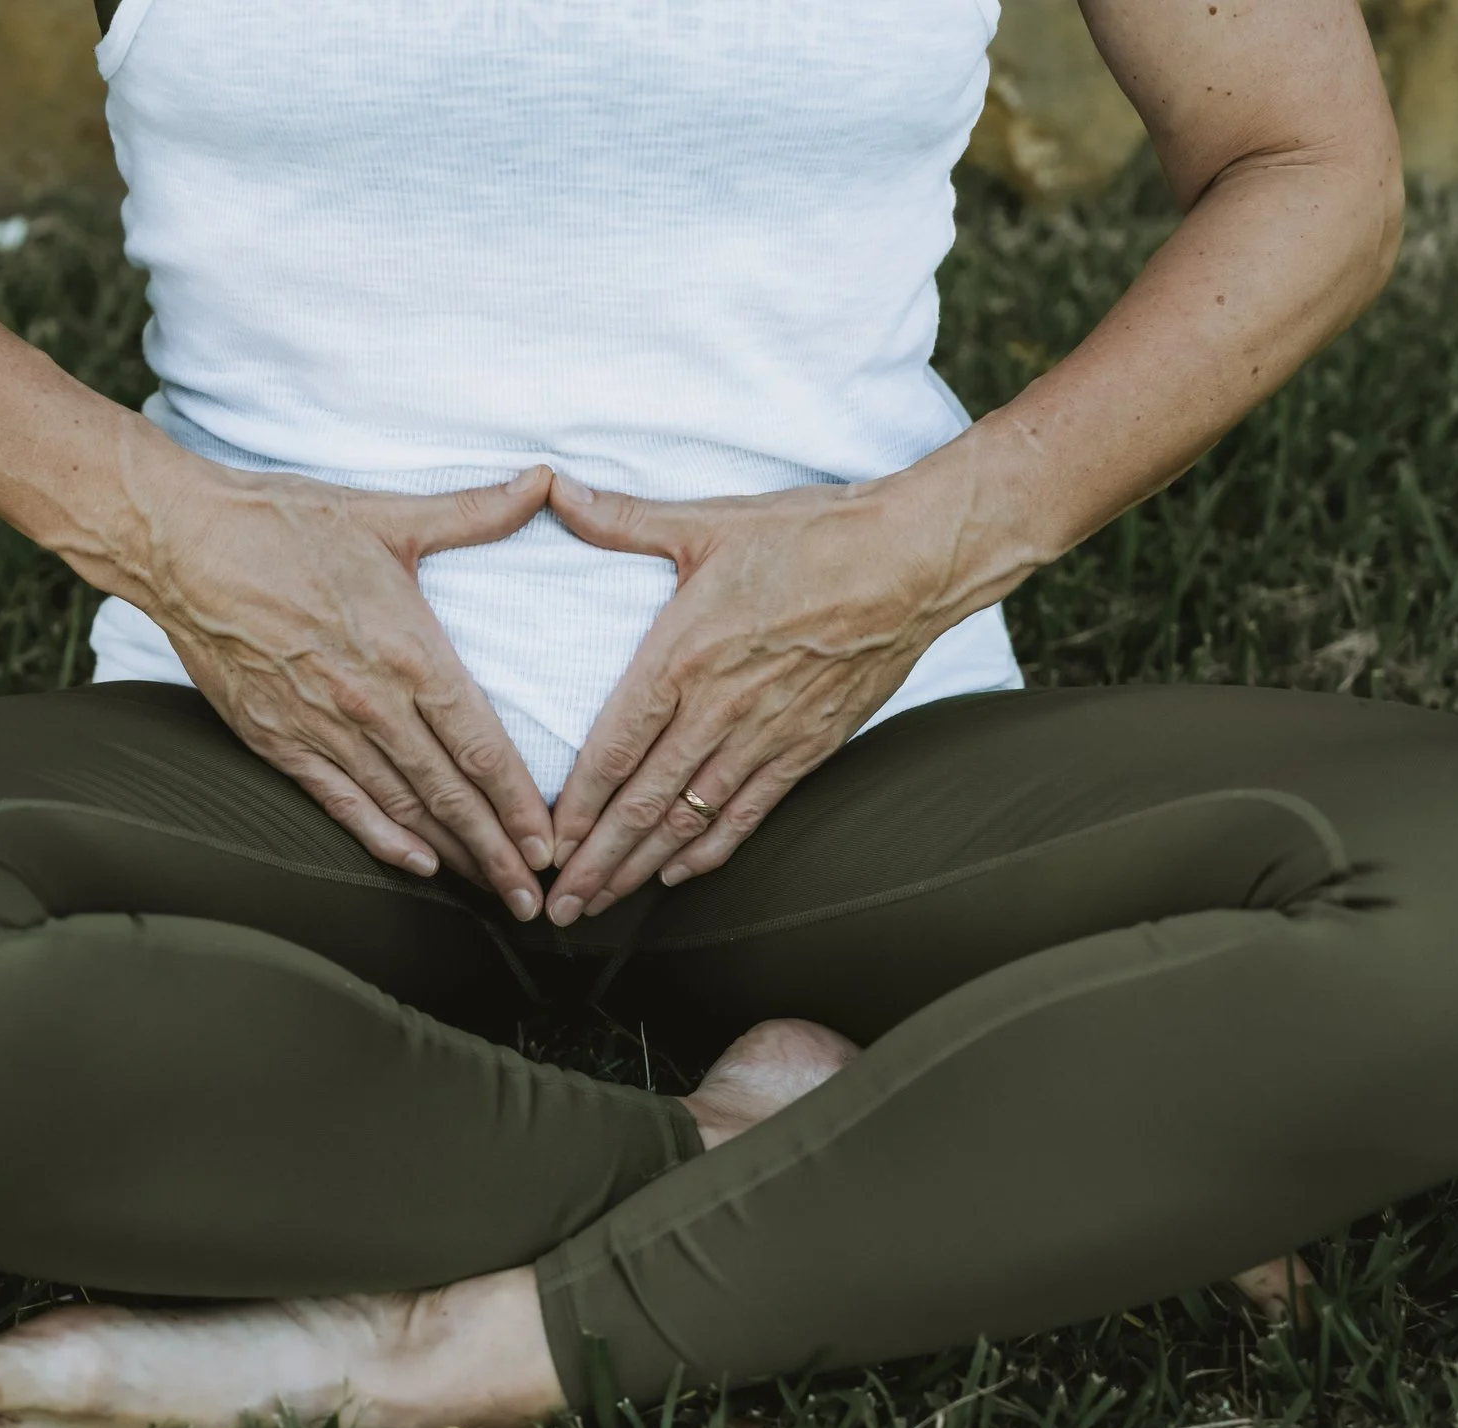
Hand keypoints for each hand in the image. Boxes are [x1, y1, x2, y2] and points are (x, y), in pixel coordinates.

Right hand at [136, 455, 557, 917]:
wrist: (182, 543)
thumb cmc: (285, 523)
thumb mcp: (388, 515)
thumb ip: (474, 513)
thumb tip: (543, 482)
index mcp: (409, 649)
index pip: (480, 744)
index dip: (519, 802)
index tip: (552, 844)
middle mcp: (370, 700)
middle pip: (449, 792)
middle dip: (498, 851)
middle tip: (535, 899)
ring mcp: (321, 727)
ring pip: (402, 807)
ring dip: (452, 854)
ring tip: (492, 891)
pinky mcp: (278, 740)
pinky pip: (341, 802)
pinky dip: (382, 838)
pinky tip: (418, 864)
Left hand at [540, 467, 1029, 925]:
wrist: (912, 561)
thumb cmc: (811, 535)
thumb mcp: (710, 520)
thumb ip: (623, 520)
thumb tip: (554, 489)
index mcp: (684, 654)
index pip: (615, 746)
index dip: (577, 804)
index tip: (545, 843)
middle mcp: (720, 707)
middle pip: (643, 802)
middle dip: (596, 862)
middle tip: (558, 907)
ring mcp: (766, 735)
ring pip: (689, 819)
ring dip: (641, 868)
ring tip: (601, 906)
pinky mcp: (807, 748)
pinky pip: (748, 813)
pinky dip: (710, 851)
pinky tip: (677, 875)